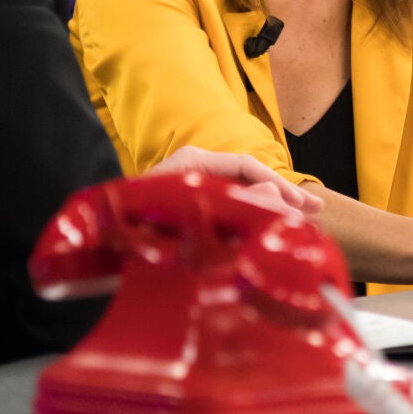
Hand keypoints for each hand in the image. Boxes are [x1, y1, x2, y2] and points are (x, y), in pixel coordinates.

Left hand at [146, 145, 321, 214]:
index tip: (302, 205)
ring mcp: (188, 187)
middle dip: (282, 194)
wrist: (98, 249)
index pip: (246, 165)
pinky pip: (228, 204)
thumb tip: (271, 195)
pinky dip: (252, 214)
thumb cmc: (137, 231)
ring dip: (270, 205)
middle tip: (314, 209)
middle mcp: (190, 169)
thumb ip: (234, 204)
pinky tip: (270, 226)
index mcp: (190, 164)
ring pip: (240, 191)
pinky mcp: (186, 207)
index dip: (278, 185)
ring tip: (302, 219)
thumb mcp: (192, 214)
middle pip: (247, 176)